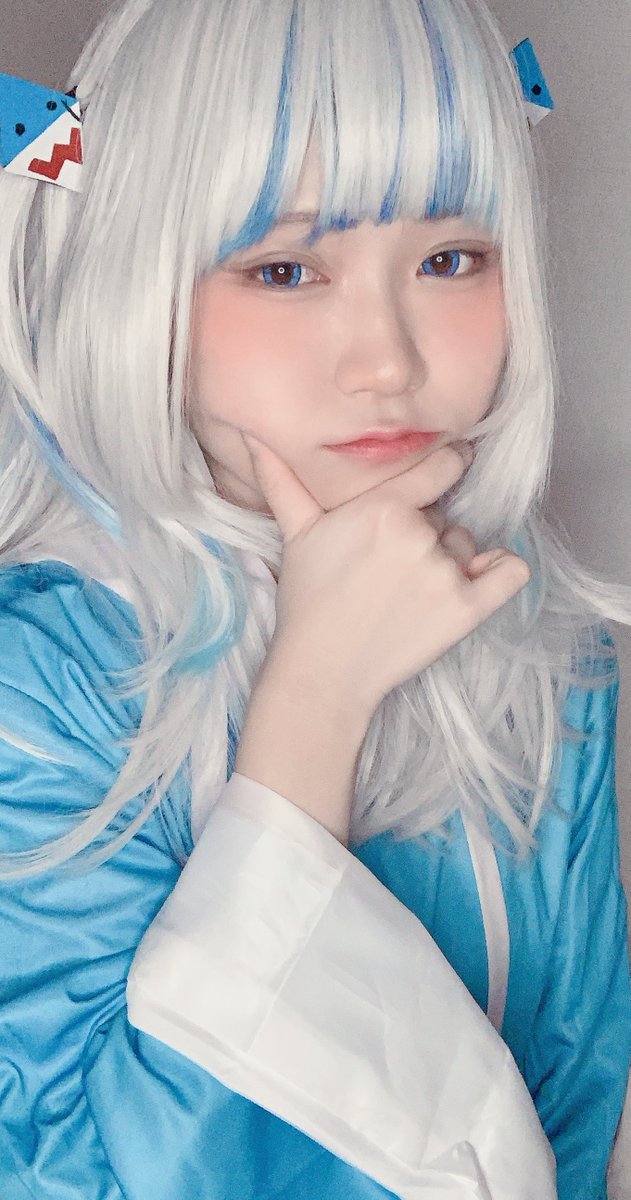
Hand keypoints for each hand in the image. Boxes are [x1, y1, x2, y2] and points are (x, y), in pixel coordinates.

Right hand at [243, 434, 530, 713]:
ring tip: (409, 592)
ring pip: (467, 548)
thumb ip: (282, 481)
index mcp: (382, 507)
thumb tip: (252, 436)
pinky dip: (502, 572)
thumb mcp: (296, 534)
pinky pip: (510, 573)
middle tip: (390, 570)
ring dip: (451, 563)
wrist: (322, 671)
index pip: (438, 468)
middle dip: (426, 536)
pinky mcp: (466, 610)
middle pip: (445, 518)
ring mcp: (444, 573)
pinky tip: (481, 578)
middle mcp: (417, 534)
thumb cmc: (307, 601)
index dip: (450, 462)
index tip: (457, 459)